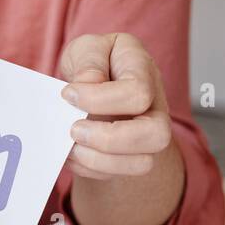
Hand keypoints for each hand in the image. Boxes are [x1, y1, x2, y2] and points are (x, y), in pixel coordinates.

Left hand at [59, 32, 176, 179]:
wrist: (90, 86)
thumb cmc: (91, 64)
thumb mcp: (85, 48)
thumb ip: (88, 60)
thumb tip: (88, 83)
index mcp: (143, 69)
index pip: (136, 93)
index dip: (97, 98)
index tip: (68, 94)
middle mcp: (155, 104)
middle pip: (156, 135)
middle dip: (108, 139)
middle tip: (74, 129)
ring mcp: (146, 133)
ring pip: (143, 163)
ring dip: (99, 161)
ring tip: (71, 146)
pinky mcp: (131, 155)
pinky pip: (117, 175)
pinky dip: (89, 169)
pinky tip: (71, 153)